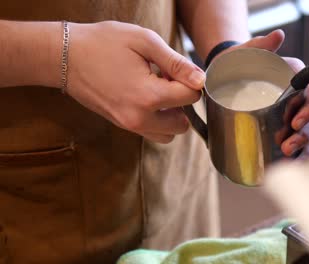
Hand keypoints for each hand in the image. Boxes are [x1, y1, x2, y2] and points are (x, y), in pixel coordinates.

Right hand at [67, 21, 205, 142]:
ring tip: (156, 89)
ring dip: (171, 115)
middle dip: (182, 102)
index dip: (190, 80)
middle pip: (183, 124)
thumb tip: (201, 80)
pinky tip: (145, 96)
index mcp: (148, 97)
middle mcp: (139, 118)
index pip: (191, 97)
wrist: (64, 56)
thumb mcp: (144, 42)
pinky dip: (157, 119)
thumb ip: (176, 63)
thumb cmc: (103, 43)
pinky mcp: (122, 125)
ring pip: (168, 134)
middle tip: (166, 80)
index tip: (173, 67)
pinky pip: (151, 132)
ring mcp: (129, 125)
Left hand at [216, 30, 308, 157]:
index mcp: (296, 79)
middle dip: (305, 134)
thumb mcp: (245, 52)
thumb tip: (277, 36)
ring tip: (290, 158)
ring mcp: (293, 115)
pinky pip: (300, 144)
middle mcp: (299, 97)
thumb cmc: (238, 64)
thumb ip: (261, 45)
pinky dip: (300, 155)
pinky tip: (292, 165)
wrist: (225, 75)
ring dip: (304, 148)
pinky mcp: (285, 129)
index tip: (296, 121)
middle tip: (288, 145)